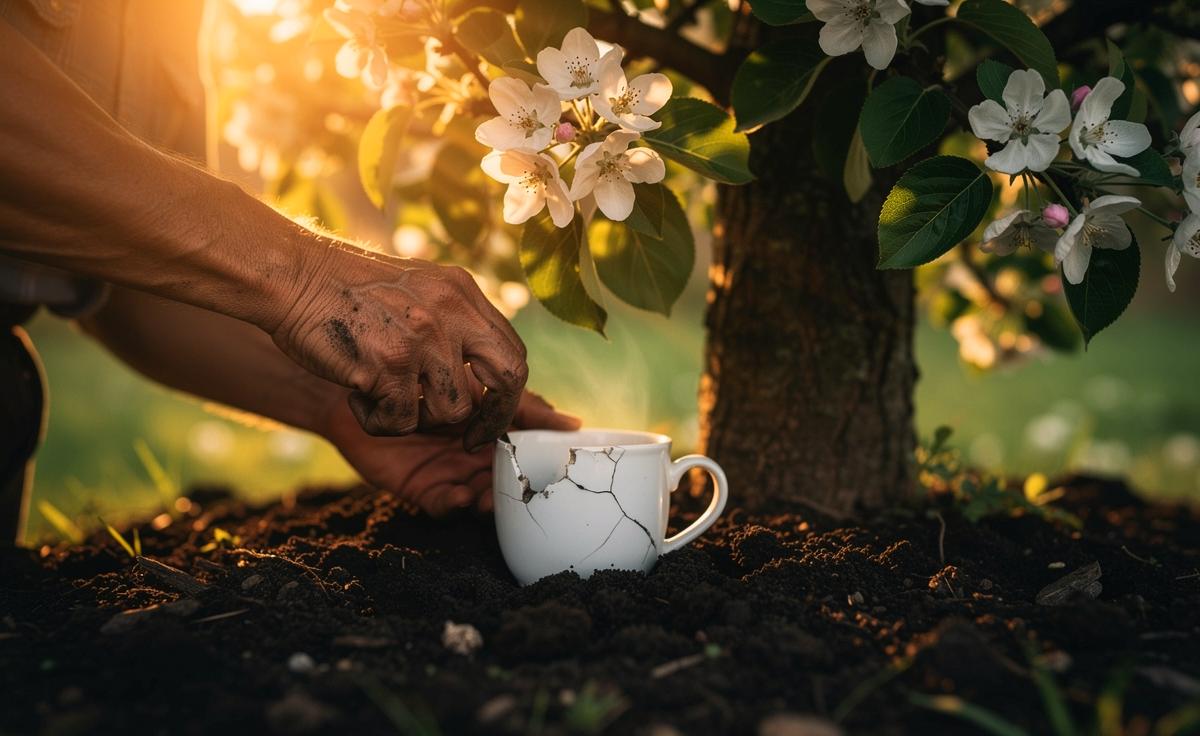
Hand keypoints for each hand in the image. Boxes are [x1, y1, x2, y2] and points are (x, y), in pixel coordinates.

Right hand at [272, 246, 527, 449]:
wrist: (291, 274)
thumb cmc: (347, 289)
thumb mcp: (418, 288)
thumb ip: (454, 322)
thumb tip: (485, 375)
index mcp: (462, 293)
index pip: (512, 352)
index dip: (507, 393)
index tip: (490, 413)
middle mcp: (451, 313)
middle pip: (508, 380)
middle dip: (493, 419)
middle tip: (470, 438)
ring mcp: (422, 338)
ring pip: (450, 412)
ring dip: (417, 418)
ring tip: (382, 394)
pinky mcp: (388, 364)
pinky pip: (401, 421)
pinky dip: (377, 421)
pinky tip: (356, 395)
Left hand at [321, 388, 580, 515]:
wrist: (365, 383)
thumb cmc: (424, 373)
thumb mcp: (482, 387)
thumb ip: (523, 406)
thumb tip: (574, 424)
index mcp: (500, 433)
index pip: (528, 459)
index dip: (540, 470)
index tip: (551, 474)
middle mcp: (480, 457)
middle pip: (507, 484)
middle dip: (514, 493)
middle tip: (518, 493)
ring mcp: (455, 474)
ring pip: (481, 498)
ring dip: (488, 503)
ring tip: (488, 499)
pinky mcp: (425, 490)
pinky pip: (444, 506)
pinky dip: (453, 506)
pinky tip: (459, 498)